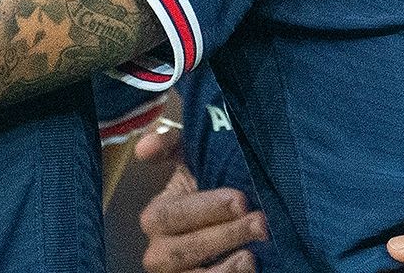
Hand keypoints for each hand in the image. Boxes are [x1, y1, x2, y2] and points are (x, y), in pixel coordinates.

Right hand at [136, 130, 266, 272]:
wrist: (232, 224)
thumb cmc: (211, 186)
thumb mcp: (190, 158)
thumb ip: (169, 143)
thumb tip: (144, 147)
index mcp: (156, 216)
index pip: (173, 214)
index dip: (207, 208)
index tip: (241, 200)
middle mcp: (158, 252)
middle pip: (184, 250)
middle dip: (225, 236)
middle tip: (260, 224)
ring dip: (226, 268)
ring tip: (253, 256)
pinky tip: (250, 272)